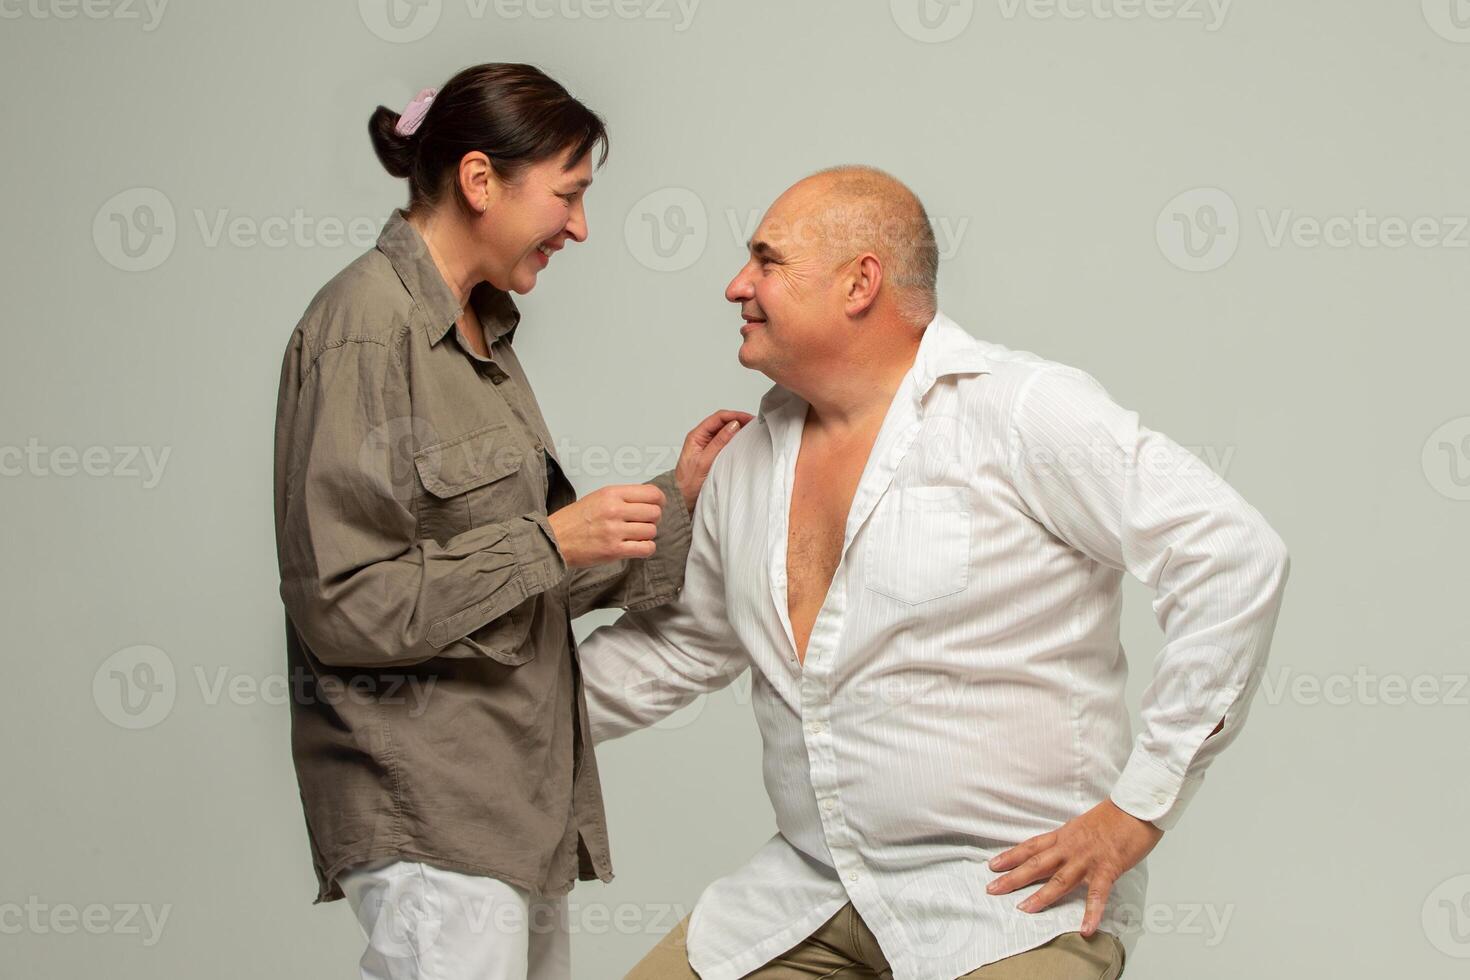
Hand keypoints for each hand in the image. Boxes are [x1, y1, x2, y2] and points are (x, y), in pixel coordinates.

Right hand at [547, 484, 666, 567]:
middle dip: (654, 519)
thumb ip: (622, 498)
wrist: (554, 540)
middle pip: (655, 512)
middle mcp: (614, 509)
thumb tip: (648, 501)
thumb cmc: (574, 520)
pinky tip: (636, 546)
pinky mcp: (614, 550)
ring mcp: (614, 530)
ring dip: (647, 535)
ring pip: (651, 531)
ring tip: (635, 536)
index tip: (657, 506)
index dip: (659, 501)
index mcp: (611, 493)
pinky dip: (646, 548)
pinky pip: (646, 548)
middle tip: (644, 523)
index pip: (652, 493)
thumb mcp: (597, 498)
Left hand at [674, 410, 752, 513]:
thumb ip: (719, 442)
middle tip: (753, 425)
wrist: (682, 500)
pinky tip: (742, 444)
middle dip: (739, 421)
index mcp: (696, 436)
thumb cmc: (687, 484)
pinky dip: (735, 441)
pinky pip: (725, 443)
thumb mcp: (704, 462)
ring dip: (737, 431)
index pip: (718, 418)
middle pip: (722, 422)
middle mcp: (701, 439)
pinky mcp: (712, 455)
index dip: (735, 416)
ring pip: (725, 432)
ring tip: (750, 433)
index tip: (749, 419)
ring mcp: (707, 447)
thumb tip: (733, 426)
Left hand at [986, 799, 1162, 936]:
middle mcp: (1070, 848)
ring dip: (1041, 896)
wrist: (1136, 809)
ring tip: (1023, 909)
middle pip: (1037, 864)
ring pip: (1059, 880)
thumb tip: (1058, 848)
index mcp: (1064, 836)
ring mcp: (1087, 860)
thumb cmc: (1113, 816)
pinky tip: (1085, 928)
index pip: (1031, 846)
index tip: (993, 866)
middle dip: (1013, 877)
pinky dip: (1091, 913)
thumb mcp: (1083, 825)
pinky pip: (1097, 895)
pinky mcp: (1107, 869)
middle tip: (992, 889)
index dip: (1011, 856)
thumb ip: (1069, 839)